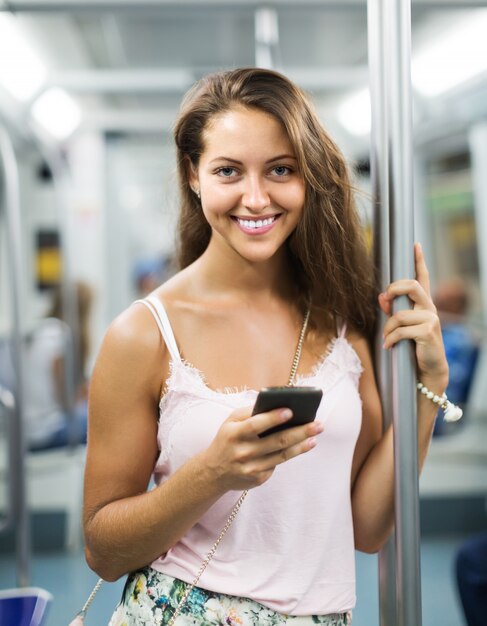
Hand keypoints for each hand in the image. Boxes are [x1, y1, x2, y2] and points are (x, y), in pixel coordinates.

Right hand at [200, 404, 323, 491]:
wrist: (213, 472)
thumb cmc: (227, 439)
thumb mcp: (230, 422)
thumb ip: (249, 412)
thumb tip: (276, 404)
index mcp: (234, 434)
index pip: (256, 424)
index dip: (273, 418)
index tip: (290, 411)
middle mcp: (243, 452)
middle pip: (276, 441)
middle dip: (300, 432)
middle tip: (318, 424)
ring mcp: (251, 468)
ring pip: (282, 455)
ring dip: (302, 445)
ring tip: (315, 436)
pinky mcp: (258, 478)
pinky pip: (278, 464)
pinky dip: (292, 453)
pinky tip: (304, 445)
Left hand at [378, 242, 448, 390]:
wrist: (428, 369)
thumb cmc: (413, 346)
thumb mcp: (401, 327)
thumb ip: (391, 310)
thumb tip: (380, 296)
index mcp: (423, 304)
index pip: (423, 278)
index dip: (419, 261)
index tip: (415, 245)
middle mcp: (429, 308)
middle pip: (412, 286)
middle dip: (393, 289)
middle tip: (384, 301)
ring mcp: (431, 319)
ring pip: (400, 314)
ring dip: (387, 328)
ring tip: (386, 339)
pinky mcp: (428, 332)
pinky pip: (401, 330)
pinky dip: (391, 339)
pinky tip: (388, 346)